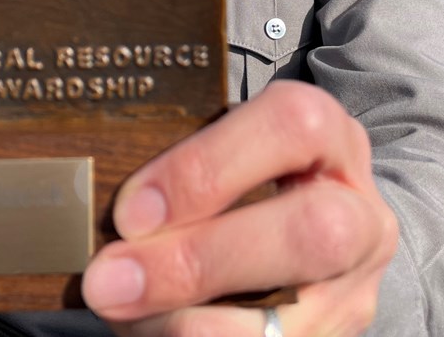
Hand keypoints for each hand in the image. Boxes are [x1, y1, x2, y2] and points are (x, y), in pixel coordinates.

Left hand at [79, 81, 397, 336]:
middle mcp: (359, 211)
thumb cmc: (242, 182)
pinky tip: (151, 333)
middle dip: (199, 261)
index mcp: (327, 137)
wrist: (316, 239)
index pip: (289, 126)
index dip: (207, 167)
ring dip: (187, 324)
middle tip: (108, 279)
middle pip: (307, 232)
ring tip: (121, 313)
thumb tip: (84, 200)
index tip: (131, 210)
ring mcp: (354, 288)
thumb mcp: (222, 153)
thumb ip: (175, 168)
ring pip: (287, 317)